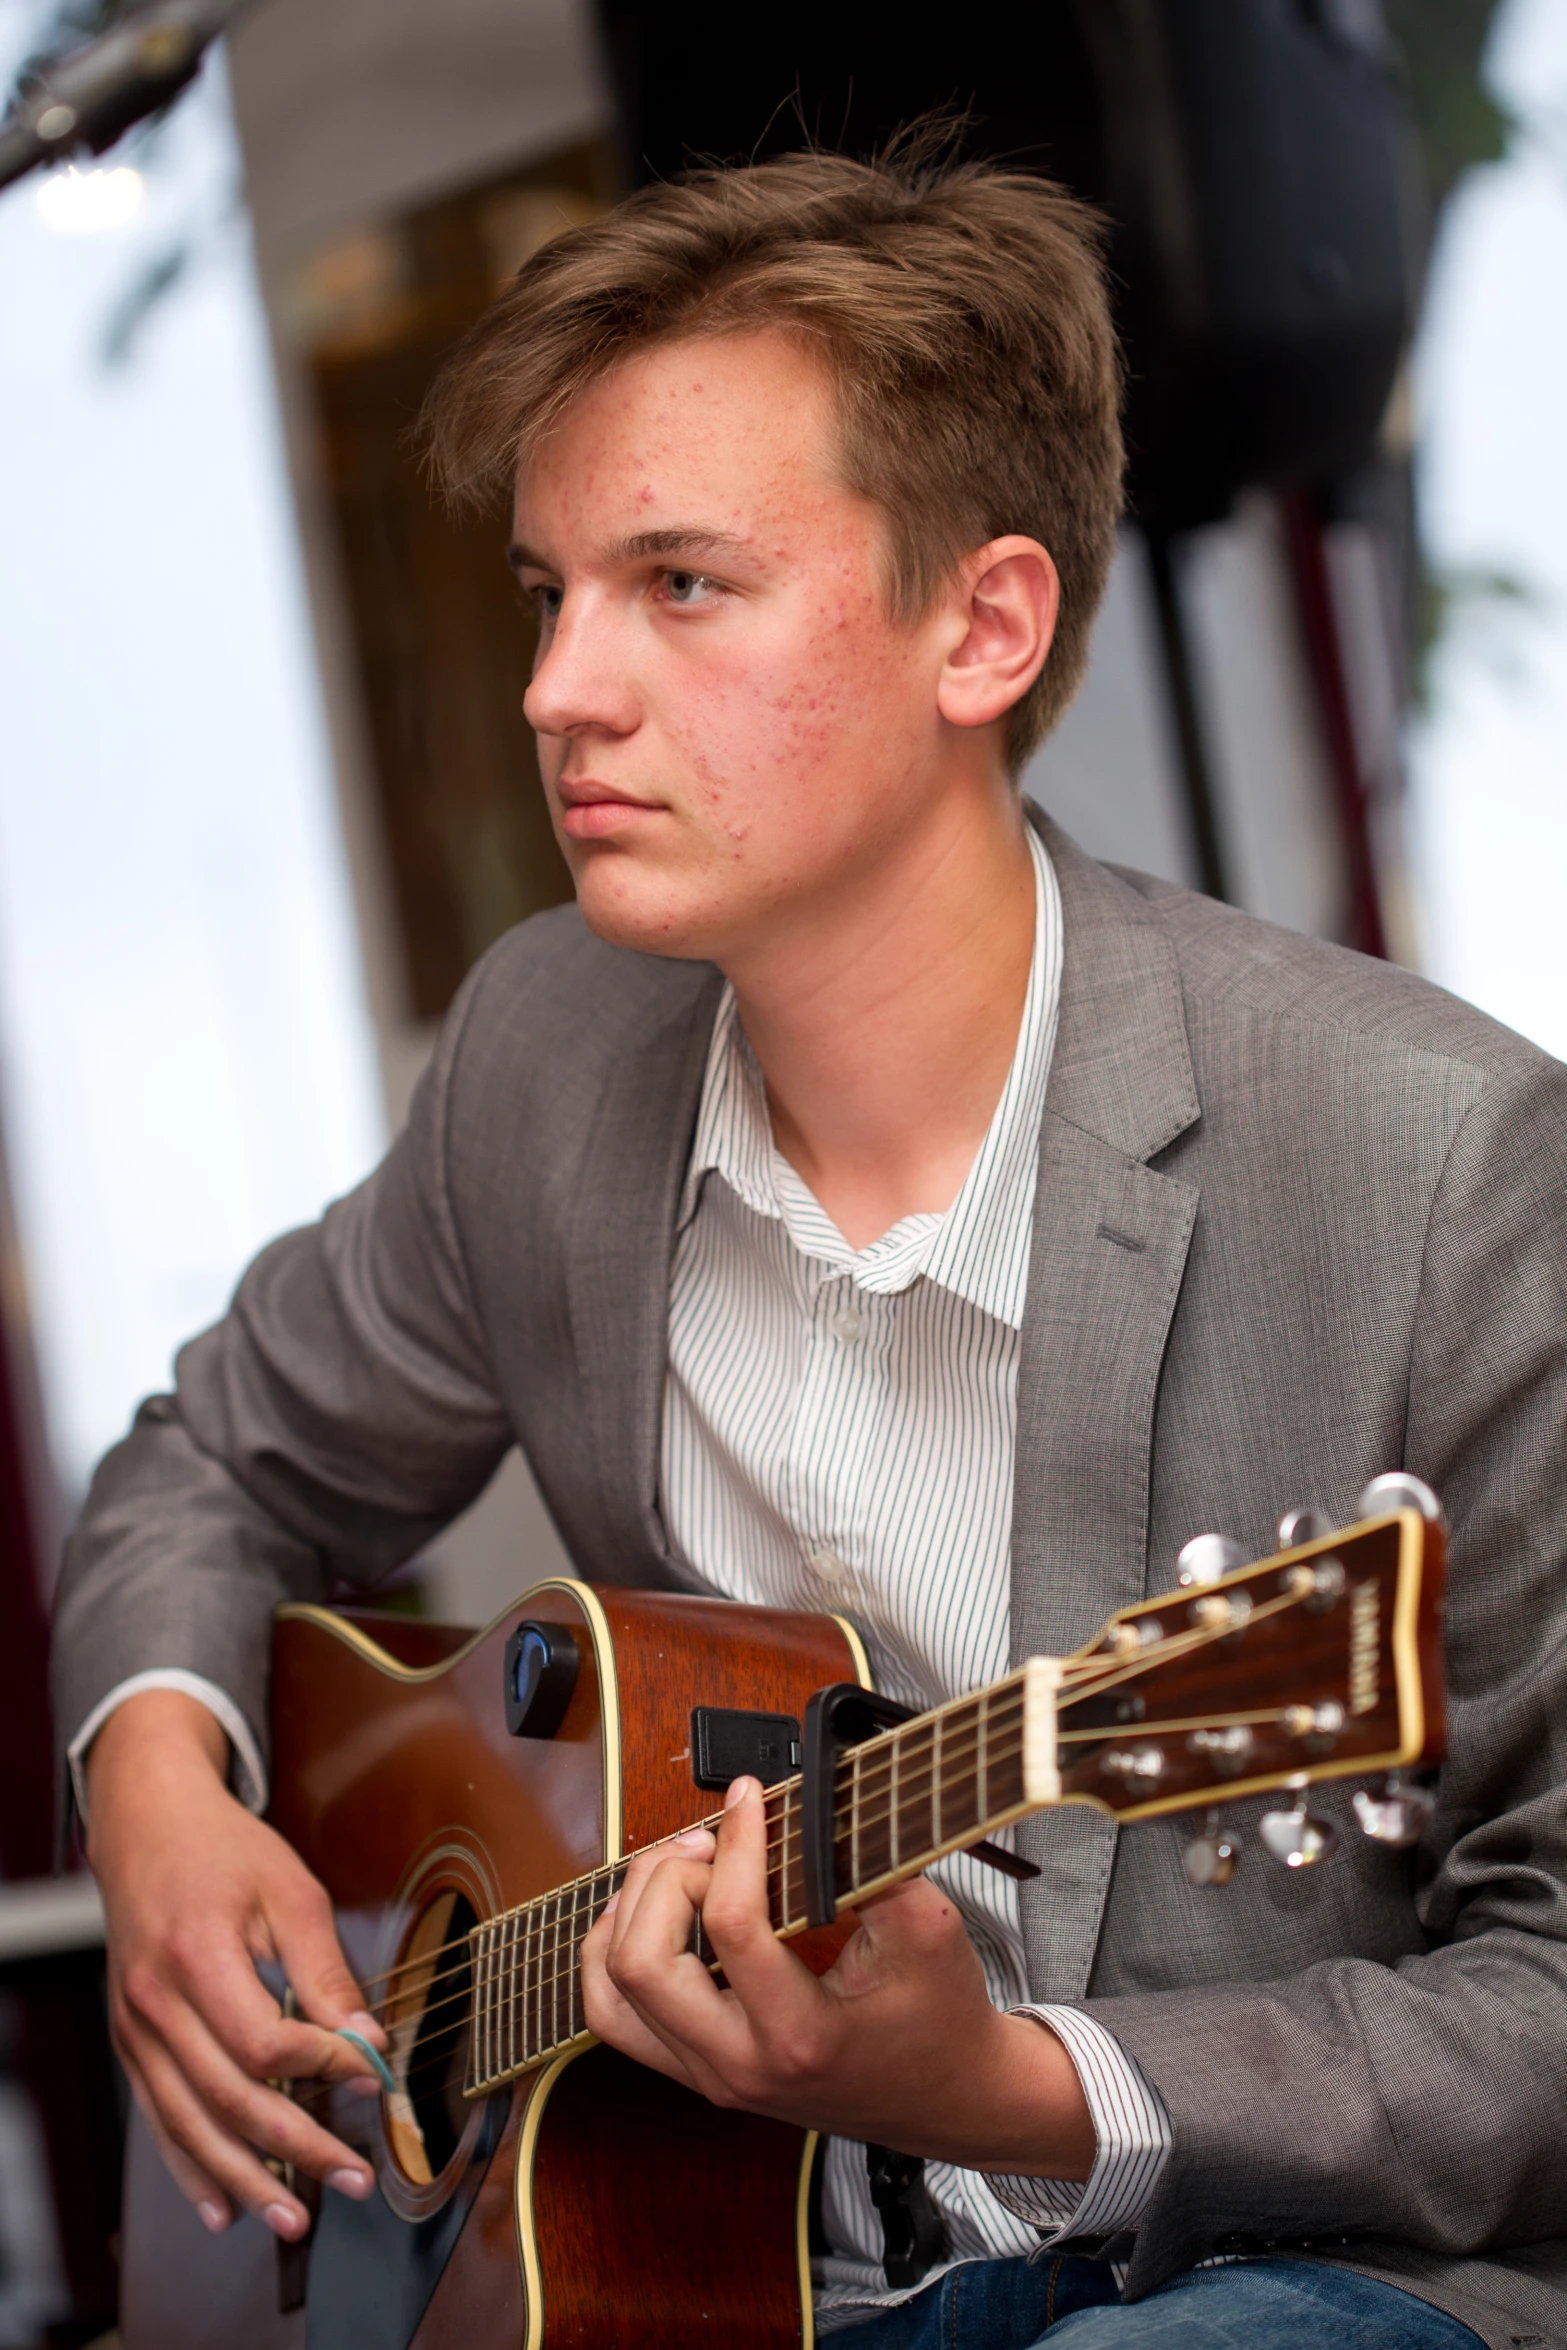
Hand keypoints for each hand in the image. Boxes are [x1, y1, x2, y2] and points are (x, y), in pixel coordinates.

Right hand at [86, 1690, 387, 2241]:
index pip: (263, 2041)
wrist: (147, 1831)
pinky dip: (192, 2169)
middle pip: (229, 2098)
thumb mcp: (291, 1893)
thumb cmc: (225, 1853)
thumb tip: (369, 2045)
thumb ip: (327, 1972)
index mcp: (197, 1955)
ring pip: (190, 2126)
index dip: (323, 2070)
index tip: (373, 2080)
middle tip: (353, 2179)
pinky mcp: (132, 2046)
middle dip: (297, 2147)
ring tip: (295, 2218)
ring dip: (245, 2179)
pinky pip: (160, 2121)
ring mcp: (136, 2031)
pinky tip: (224, 2207)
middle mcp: (155, 2003)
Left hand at [580, 1776, 1095, 2175]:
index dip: (735, 1841)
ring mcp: (710, 2075)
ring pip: (611, 1992)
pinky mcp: (697, 2071)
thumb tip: (806, 1803)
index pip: (730, 1926)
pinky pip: (615, 2015)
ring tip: (681, 1870)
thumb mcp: (930, 1927)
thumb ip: (868, 1862)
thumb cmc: (940, 2015)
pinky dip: (614, 1953)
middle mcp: (739, 2065)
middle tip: (713, 1843)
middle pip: (641, 1963)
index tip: (751, 1797)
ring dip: (630, 1913)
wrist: (949, 2097)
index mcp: (800, 2036)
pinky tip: (651, 1911)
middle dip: (667, 1879)